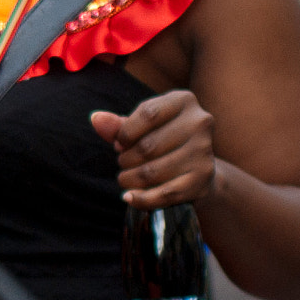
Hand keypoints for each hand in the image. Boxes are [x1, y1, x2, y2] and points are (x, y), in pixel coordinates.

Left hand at [90, 91, 216, 207]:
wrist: (195, 167)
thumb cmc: (161, 139)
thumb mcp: (140, 127)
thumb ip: (117, 125)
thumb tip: (96, 119)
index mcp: (183, 100)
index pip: (148, 113)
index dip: (125, 133)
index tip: (119, 144)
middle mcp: (200, 123)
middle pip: (148, 146)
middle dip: (126, 159)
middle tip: (123, 163)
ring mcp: (204, 152)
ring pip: (153, 172)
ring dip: (130, 179)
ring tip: (126, 178)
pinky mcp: (203, 179)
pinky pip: (165, 194)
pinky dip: (142, 199)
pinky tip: (130, 197)